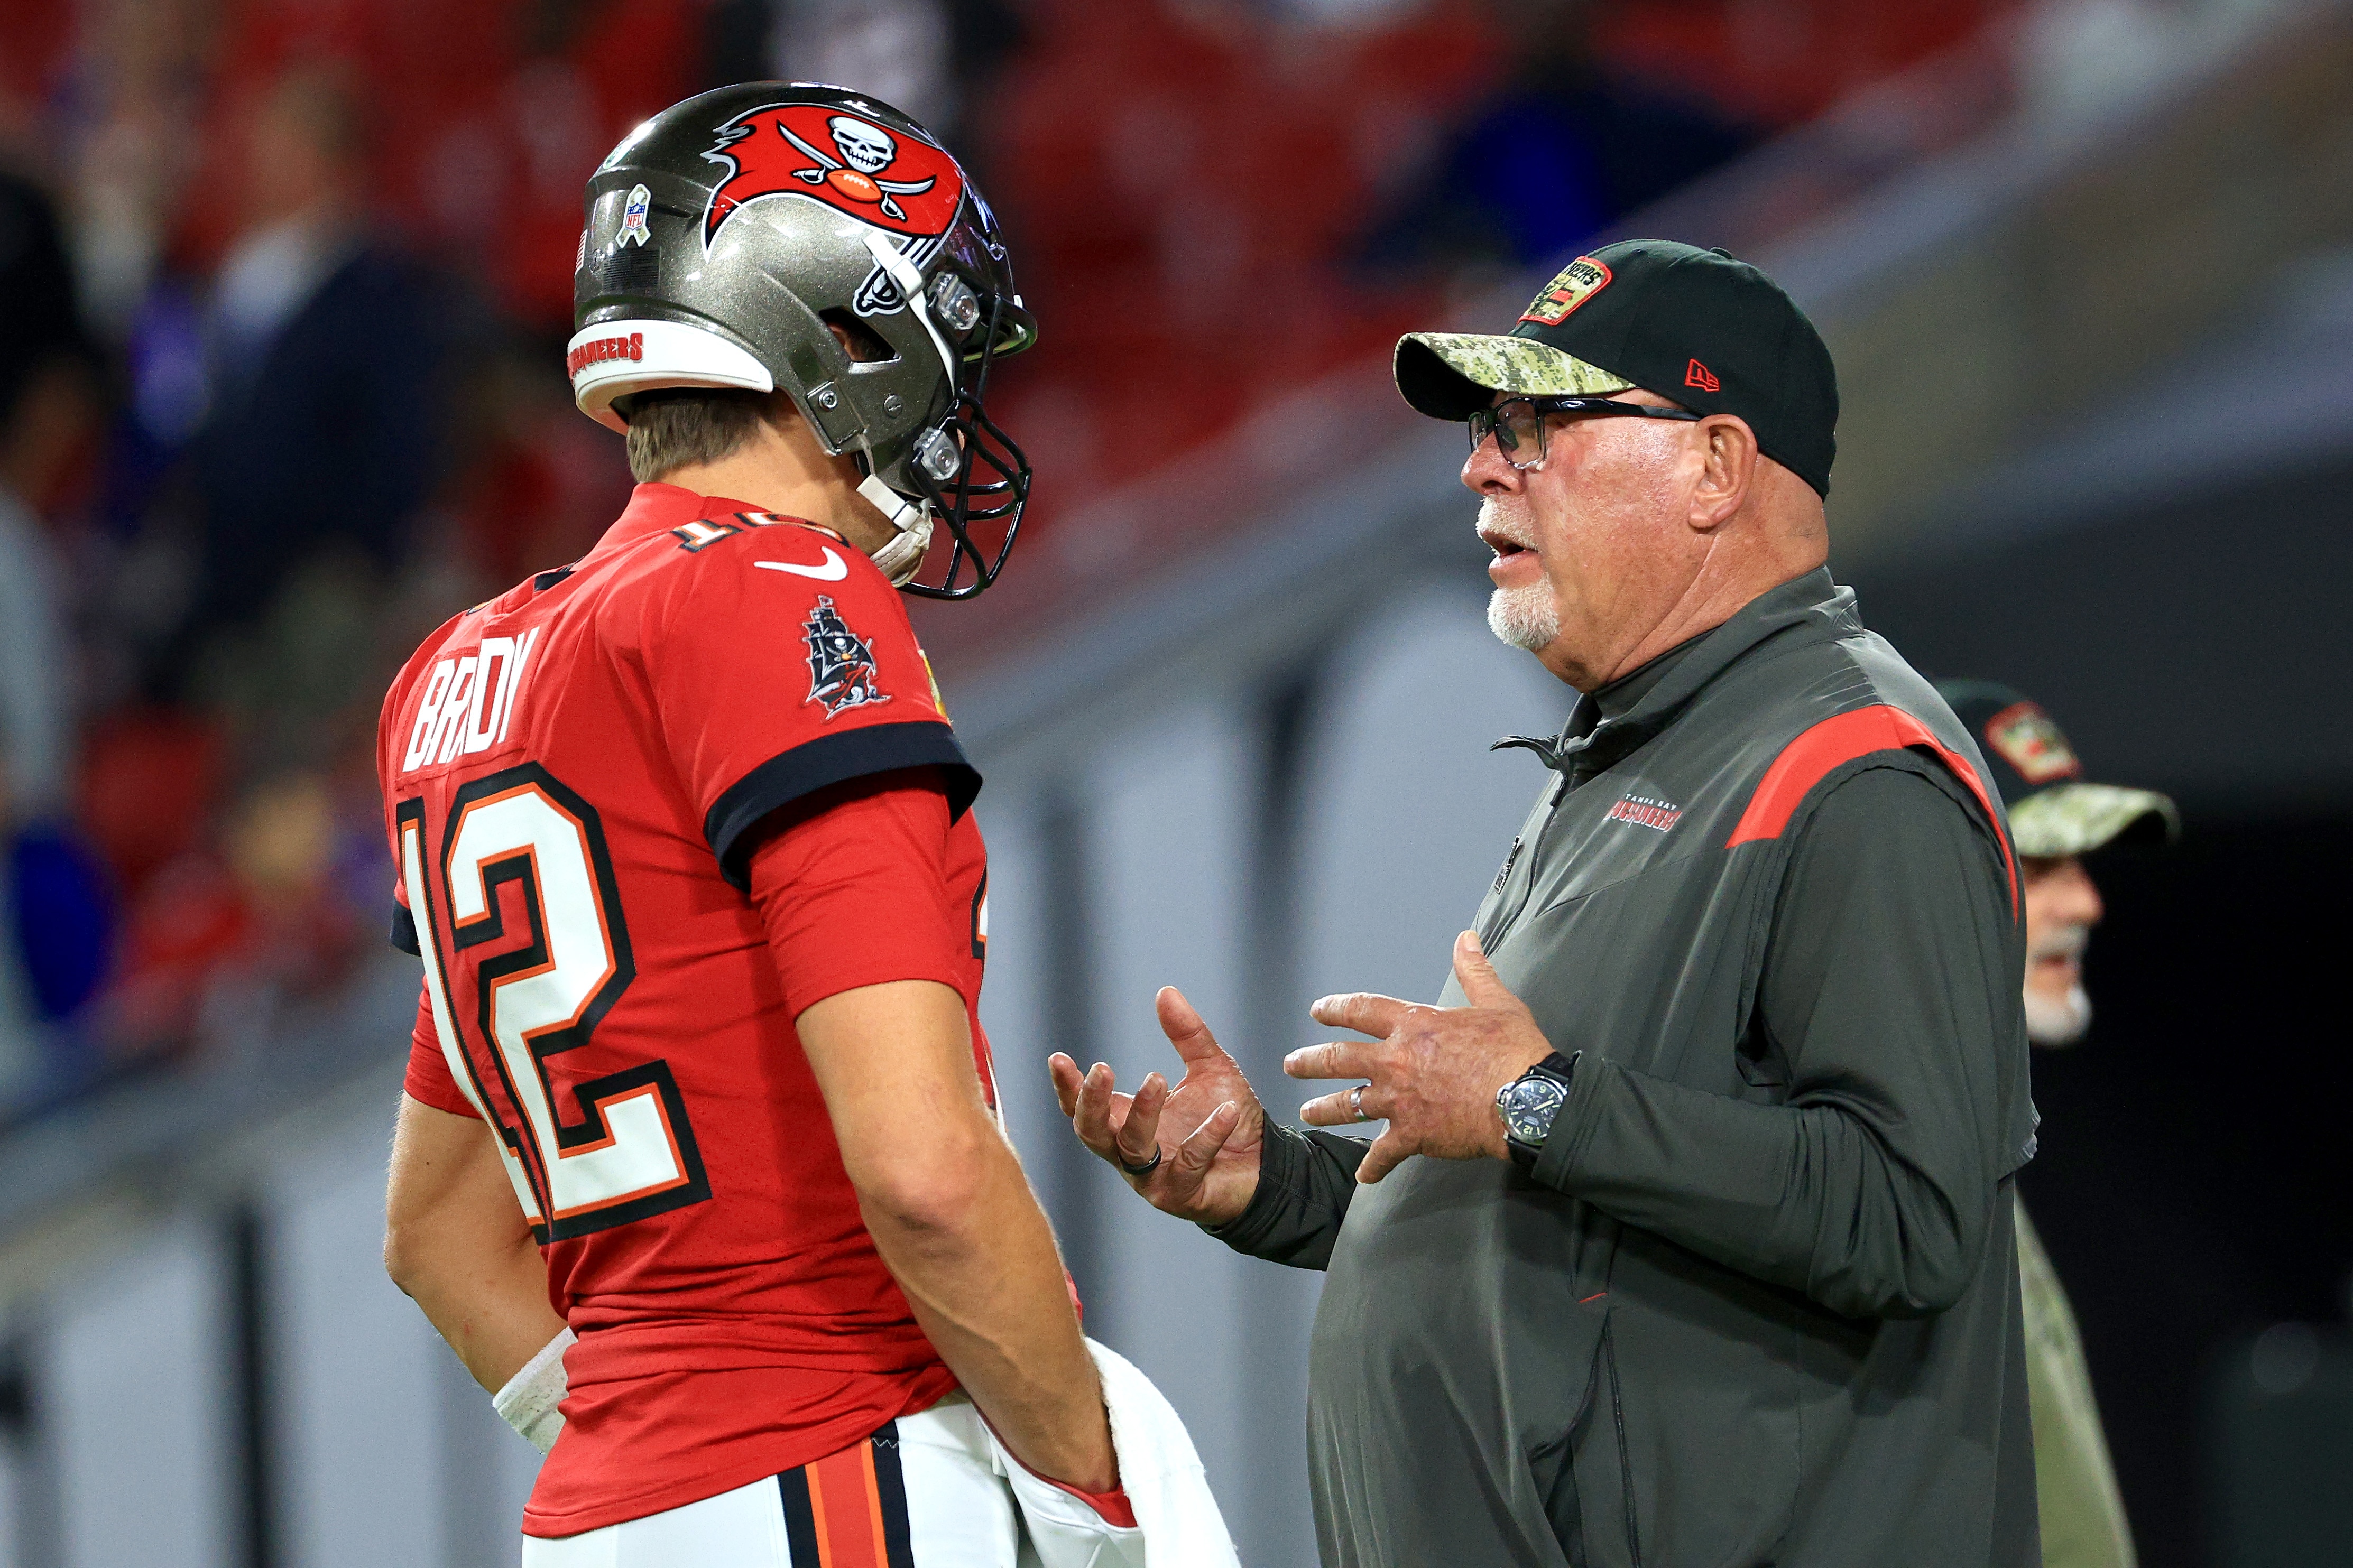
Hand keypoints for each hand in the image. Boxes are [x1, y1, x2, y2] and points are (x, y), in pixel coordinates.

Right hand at [1048, 987, 1265, 1226]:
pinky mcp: (1183, 1194)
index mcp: (1127, 1122)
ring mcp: (1154, 1178)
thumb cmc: (1228, 1116)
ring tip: (1158, 1077)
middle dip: (1090, 1101)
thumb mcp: (1208, 1068)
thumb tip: (1165, 991)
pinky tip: (1227, 1112)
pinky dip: (1206, 1135)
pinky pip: (1188, 1164)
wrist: (1267, 1163)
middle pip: (1091, 1132)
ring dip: (1142, 1112)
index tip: (1058, 1058)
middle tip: (1101, 1069)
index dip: (1067, 1087)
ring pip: (1132, 1148)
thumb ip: (1186, 1034)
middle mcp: (1131, 1152)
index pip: (1084, 1108)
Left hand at [1287, 930, 1553, 1183]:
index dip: (1337, 1008)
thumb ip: (1474, 970)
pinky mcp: (1412, 1135)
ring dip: (1324, 1109)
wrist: (1526, 1100)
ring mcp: (1399, 1100)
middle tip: (1292, 1064)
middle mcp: (1396, 1060)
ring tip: (1307, 1113)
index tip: (1318, 1011)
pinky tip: (1364, 1176)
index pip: (1362, 1010)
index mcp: (1414, 1025)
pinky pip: (1383, 1155)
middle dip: (1311, 1061)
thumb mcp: (1495, 1002)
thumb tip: (1466, 939)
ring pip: (1348, 1104)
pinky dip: (1372, 1167)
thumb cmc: (1514, 1051)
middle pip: (1340, 1058)